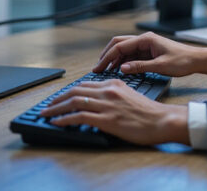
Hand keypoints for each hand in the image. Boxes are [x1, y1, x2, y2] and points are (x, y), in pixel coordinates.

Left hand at [39, 79, 188, 145]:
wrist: (161, 120)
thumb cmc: (148, 112)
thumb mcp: (129, 96)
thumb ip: (113, 95)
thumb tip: (99, 101)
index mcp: (113, 84)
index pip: (84, 84)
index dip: (68, 92)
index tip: (59, 98)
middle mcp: (108, 91)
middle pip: (75, 91)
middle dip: (57, 99)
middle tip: (47, 106)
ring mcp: (107, 105)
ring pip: (74, 102)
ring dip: (55, 108)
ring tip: (45, 113)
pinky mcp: (107, 120)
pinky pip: (79, 117)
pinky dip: (64, 119)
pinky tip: (57, 122)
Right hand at [93, 32, 206, 77]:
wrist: (196, 60)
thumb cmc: (182, 61)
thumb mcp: (160, 66)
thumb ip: (140, 67)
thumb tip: (121, 68)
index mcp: (146, 39)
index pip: (120, 46)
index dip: (107, 57)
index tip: (98, 67)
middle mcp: (144, 39)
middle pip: (119, 44)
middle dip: (107, 55)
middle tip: (97, 68)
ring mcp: (146, 45)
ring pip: (124, 49)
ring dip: (114, 59)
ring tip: (104, 71)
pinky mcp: (148, 52)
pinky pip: (131, 55)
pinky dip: (122, 62)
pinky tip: (118, 70)